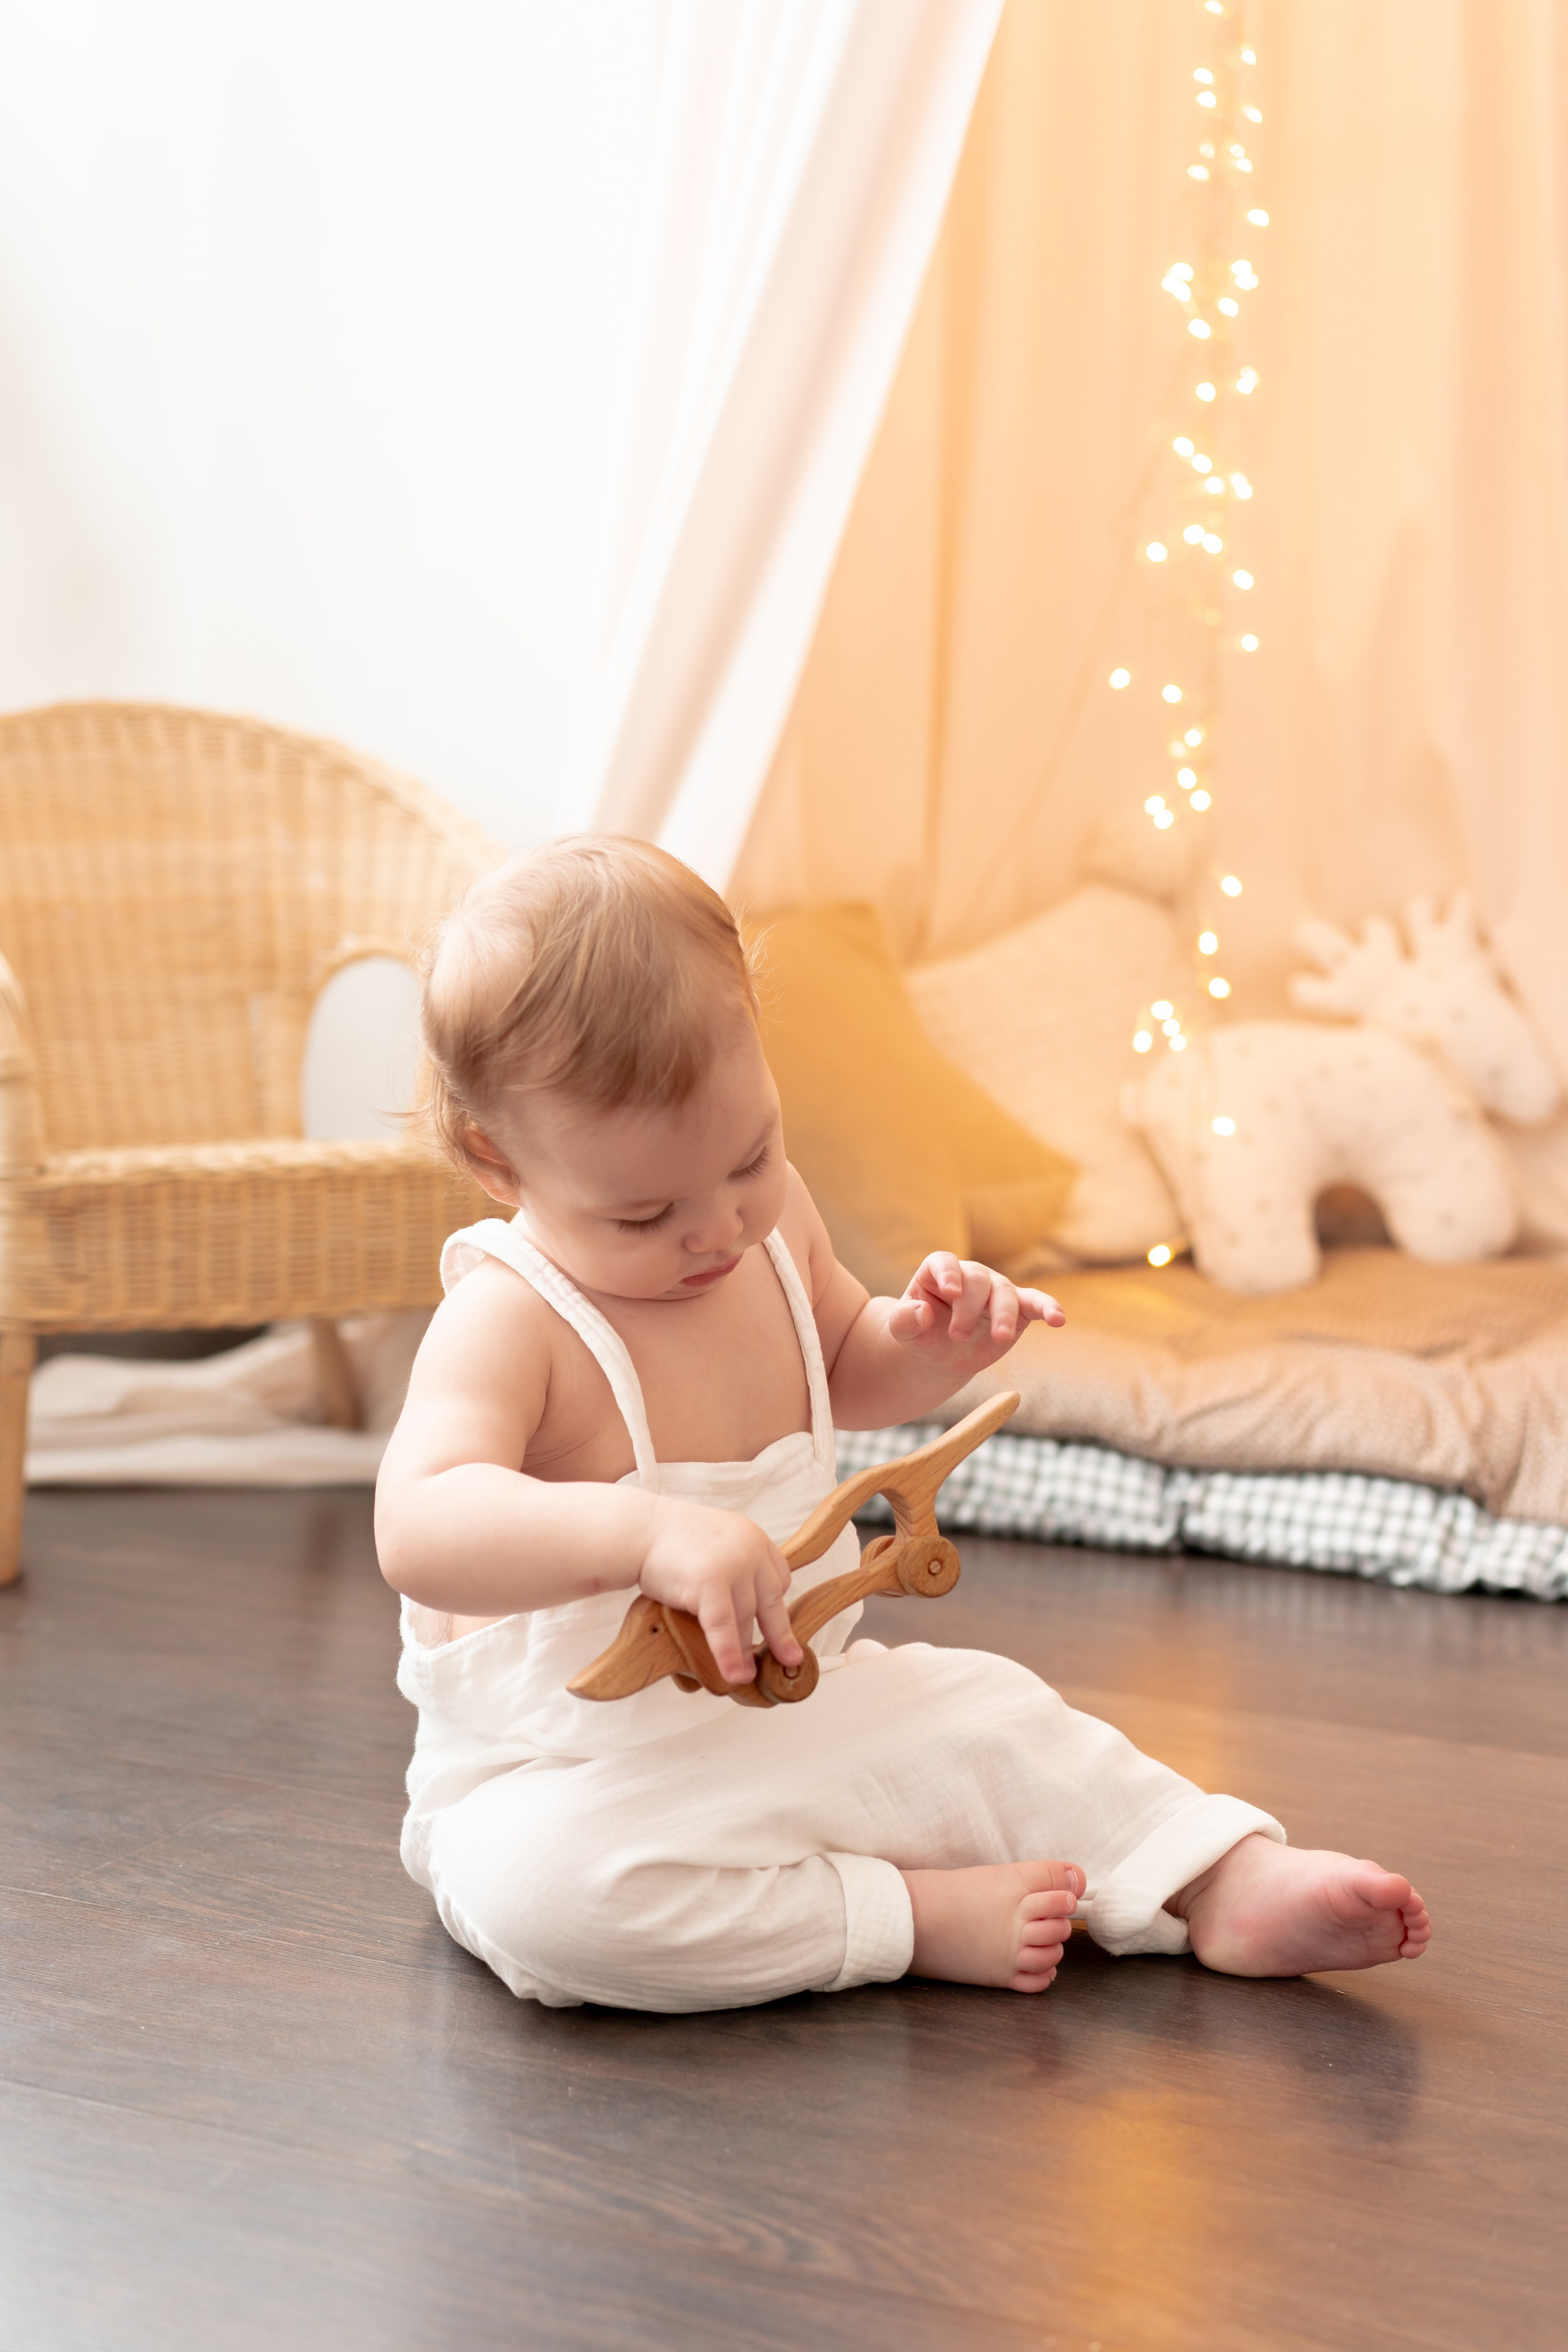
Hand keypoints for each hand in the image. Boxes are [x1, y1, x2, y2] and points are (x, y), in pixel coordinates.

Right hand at [639, 1498, 801, 1686]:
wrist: (637, 1529)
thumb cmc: (668, 1539)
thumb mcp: (714, 1539)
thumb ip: (732, 1561)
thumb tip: (740, 1599)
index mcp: (753, 1537)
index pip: (778, 1576)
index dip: (773, 1603)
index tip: (769, 1623)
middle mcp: (749, 1550)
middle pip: (771, 1601)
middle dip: (779, 1635)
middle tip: (789, 1658)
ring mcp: (732, 1567)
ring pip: (745, 1619)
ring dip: (745, 1651)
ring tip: (744, 1675)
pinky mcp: (710, 1584)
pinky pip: (724, 1627)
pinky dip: (729, 1654)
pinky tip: (734, 1675)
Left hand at [887, 1253, 1063, 1373]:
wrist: (943, 1354)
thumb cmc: (922, 1333)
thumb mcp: (903, 1330)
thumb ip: (906, 1320)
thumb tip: (922, 1313)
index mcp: (939, 1272)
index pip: (944, 1262)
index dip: (948, 1274)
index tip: (950, 1293)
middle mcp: (971, 1275)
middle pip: (976, 1281)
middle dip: (968, 1309)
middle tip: (956, 1336)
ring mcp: (997, 1289)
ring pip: (1004, 1292)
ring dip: (1003, 1315)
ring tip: (999, 1337)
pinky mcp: (1019, 1309)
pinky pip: (1036, 1303)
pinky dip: (1049, 1308)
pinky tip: (1058, 1319)